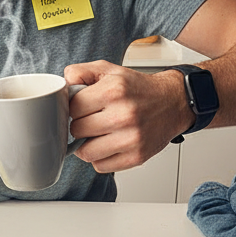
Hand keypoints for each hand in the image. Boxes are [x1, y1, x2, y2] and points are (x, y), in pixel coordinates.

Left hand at [64, 60, 189, 171]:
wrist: (173, 102)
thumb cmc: (139, 88)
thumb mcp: (109, 70)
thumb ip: (80, 72)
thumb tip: (62, 85)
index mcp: (113, 91)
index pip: (72, 108)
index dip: (74, 108)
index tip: (83, 107)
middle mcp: (123, 115)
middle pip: (76, 130)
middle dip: (80, 125)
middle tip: (91, 120)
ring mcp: (131, 139)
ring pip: (86, 153)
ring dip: (87, 145)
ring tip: (97, 134)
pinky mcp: (137, 157)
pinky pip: (101, 166)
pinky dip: (100, 158)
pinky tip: (109, 144)